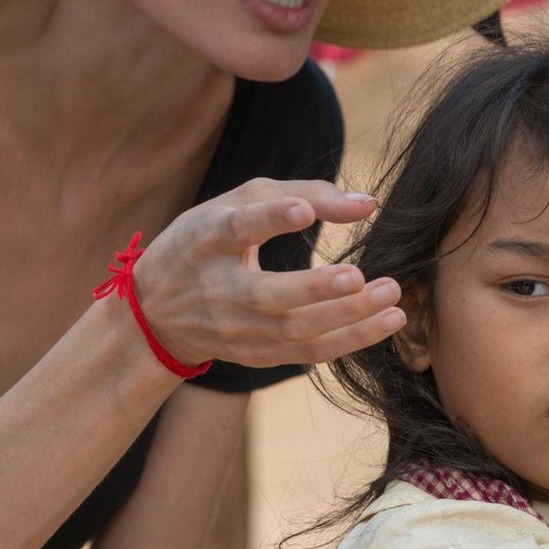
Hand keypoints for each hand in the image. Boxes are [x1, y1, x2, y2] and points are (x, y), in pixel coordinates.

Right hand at [130, 178, 403, 369]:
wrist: (156, 311)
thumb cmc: (209, 240)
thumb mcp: (239, 202)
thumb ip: (304, 194)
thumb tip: (367, 203)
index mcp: (208, 239)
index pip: (237, 228)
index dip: (269, 219)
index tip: (302, 211)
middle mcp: (219, 288)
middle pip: (268, 295)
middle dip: (316, 289)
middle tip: (360, 275)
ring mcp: (237, 328)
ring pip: (295, 331)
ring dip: (348, 318)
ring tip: (392, 298)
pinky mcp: (255, 354)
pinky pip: (307, 353)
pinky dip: (349, 341)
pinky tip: (386, 323)